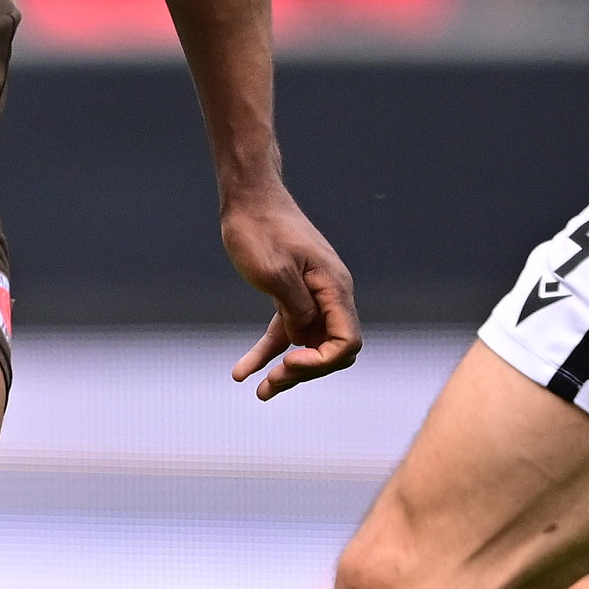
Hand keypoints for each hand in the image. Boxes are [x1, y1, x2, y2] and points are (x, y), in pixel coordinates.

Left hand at [220, 183, 361, 399]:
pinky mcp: (292, 294)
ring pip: (308, 344)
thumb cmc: (259, 228)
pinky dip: (268, 351)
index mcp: (333, 287)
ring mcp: (313, 294)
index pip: (346, 342)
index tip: (288, 361)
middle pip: (330, 348)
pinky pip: (286, 330)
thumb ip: (295, 309)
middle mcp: (330, 293)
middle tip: (269, 385)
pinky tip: (242, 371)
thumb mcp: (274, 272)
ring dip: (286, 369)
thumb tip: (303, 339)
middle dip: (304, 371)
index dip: (321, 362)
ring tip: (259, 391)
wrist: (248, 197)